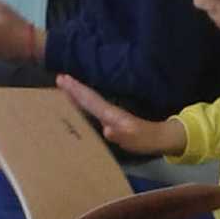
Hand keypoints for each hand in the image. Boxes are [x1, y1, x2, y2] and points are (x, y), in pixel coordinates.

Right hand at [57, 74, 186, 156]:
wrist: (160, 138)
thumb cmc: (146, 140)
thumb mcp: (134, 140)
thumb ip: (121, 135)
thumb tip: (106, 130)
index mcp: (111, 114)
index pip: (90, 100)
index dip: (76, 91)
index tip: (62, 79)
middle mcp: (109, 112)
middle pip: (88, 97)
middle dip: (74, 88)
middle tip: (59, 78)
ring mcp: (111, 115)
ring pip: (90, 101)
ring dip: (77, 94)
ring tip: (64, 86)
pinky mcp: (112, 120)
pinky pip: (93, 109)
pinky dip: (84, 103)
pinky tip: (80, 106)